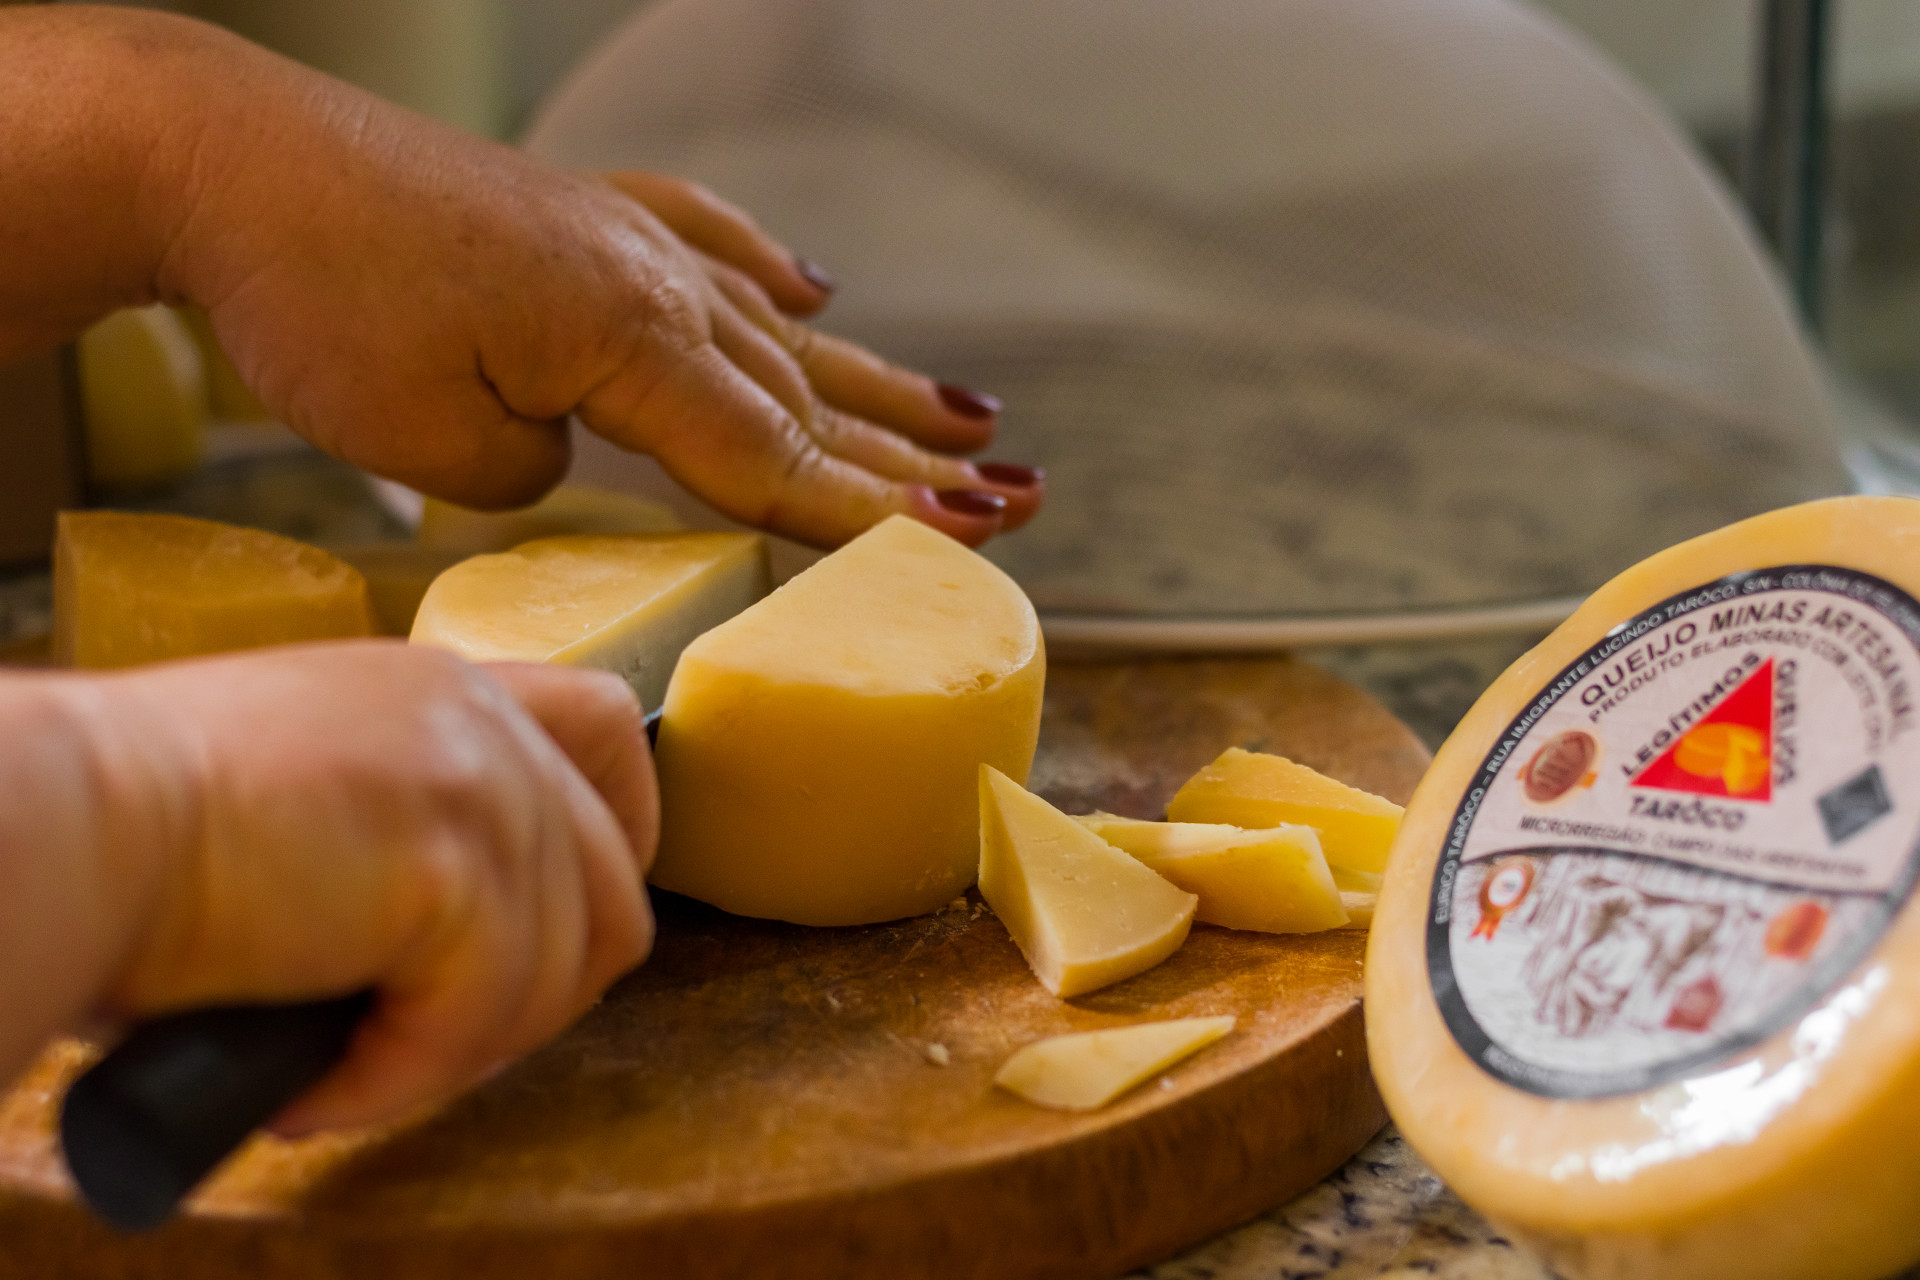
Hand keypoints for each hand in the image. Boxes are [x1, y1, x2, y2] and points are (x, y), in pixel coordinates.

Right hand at [43, 643, 656, 1135]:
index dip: (617, 840)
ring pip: (559, 970)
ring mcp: (478, 784)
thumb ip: (410, 827)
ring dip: (456, 1049)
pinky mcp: (451, 865)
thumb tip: (467, 942)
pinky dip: (400, 1080)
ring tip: (347, 1068)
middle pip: (609, 888)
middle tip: (418, 1044)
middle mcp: (479, 720)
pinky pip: (480, 1018)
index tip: (554, 929)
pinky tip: (315, 1083)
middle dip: (531, 996)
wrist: (59, 826)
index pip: (607, 732)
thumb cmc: (131, 836)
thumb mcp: (312, 791)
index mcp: (444, 691)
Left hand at [129, 14, 1041, 545]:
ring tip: (974, 417)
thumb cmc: (313, 301)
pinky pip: (705, 243)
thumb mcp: (425, 440)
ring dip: (880, 381)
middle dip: (916, 461)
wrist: (224, 162)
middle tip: (1015, 502)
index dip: (873, 513)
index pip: (773, 453)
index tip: (969, 545)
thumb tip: (567, 456)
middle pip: (806, 394)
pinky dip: (769, 276)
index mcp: (630, 337)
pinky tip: (817, 290)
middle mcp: (651, 280)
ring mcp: (619, 238)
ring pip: (776, 329)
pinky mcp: (574, 216)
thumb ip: (532, 477)